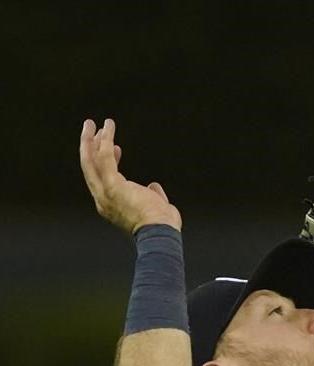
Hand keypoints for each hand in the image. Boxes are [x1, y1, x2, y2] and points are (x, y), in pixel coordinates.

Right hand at [79, 118, 181, 234]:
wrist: (160, 232)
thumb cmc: (161, 225)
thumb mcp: (155, 207)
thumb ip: (152, 195)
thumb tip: (154, 186)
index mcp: (111, 206)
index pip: (103, 179)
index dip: (109, 161)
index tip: (119, 149)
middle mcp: (103, 199)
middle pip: (89, 168)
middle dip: (89, 147)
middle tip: (91, 129)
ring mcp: (105, 192)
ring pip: (91, 160)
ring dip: (92, 140)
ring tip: (93, 123)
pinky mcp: (112, 184)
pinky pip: (105, 157)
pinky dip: (106, 140)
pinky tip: (108, 126)